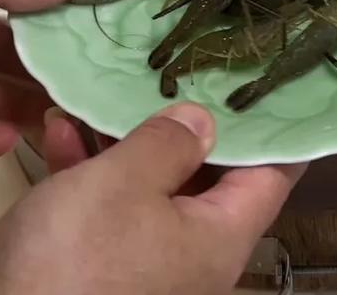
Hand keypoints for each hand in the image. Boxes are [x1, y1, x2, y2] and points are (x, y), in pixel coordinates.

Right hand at [0, 103, 305, 294]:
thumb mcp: (122, 184)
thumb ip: (167, 144)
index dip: (275, 127)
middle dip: (189, 124)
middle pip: (209, 178)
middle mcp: (194, 255)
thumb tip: (204, 121)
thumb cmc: (72, 260)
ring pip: (152, 189)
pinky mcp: (99, 268)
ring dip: (128, 141)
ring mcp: (147, 263)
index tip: (272, 81)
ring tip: (110, 90)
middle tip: (184, 68)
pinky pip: (108, 211)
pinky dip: (90, 170)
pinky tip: (61, 131)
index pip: (271, 175)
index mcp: (220, 236)